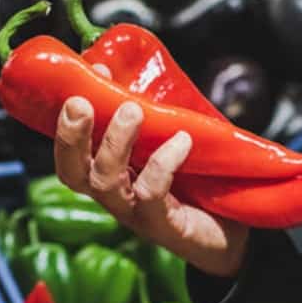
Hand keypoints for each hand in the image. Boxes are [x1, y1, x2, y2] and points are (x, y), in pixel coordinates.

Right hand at [53, 96, 249, 278]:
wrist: (237, 232)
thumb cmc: (200, 183)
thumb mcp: (169, 143)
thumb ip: (149, 115)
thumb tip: (126, 71)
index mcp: (109, 176)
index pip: (69, 157)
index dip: (65, 125)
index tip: (79, 87)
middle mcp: (115, 197)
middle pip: (73, 174)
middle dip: (71, 137)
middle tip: (80, 103)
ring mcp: (136, 214)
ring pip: (106, 182)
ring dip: (115, 143)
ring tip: (133, 112)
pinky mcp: (164, 226)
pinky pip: (152, 194)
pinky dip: (163, 163)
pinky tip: (182, 140)